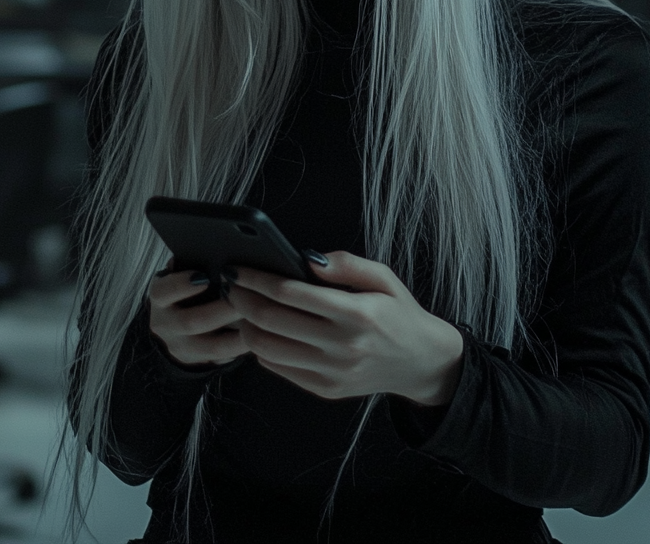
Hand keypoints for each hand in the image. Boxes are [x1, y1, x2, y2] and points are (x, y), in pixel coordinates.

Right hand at [146, 264, 250, 367]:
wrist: (176, 321)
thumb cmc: (189, 286)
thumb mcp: (183, 273)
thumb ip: (196, 265)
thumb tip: (219, 253)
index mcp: (160, 297)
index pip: (164, 291)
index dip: (182, 285)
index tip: (204, 277)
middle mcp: (164, 324)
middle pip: (192, 321)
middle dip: (222, 310)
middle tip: (246, 298)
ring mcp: (179, 347)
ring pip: (211, 347)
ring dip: (238, 333)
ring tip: (258, 319)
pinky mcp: (196, 361)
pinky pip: (222, 358)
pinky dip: (241, 347)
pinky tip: (258, 334)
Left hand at [224, 250, 462, 404]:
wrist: (421, 362)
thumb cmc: (399, 313)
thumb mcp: (384, 278)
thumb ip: (346, 265)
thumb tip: (307, 259)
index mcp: (356, 313)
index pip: (292, 294)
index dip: (258, 279)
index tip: (238, 268)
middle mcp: (342, 346)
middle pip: (272, 321)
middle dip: (241, 300)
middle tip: (228, 284)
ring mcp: (332, 373)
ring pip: (268, 349)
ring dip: (245, 326)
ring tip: (239, 307)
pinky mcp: (326, 390)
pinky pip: (280, 369)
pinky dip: (261, 348)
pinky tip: (259, 330)